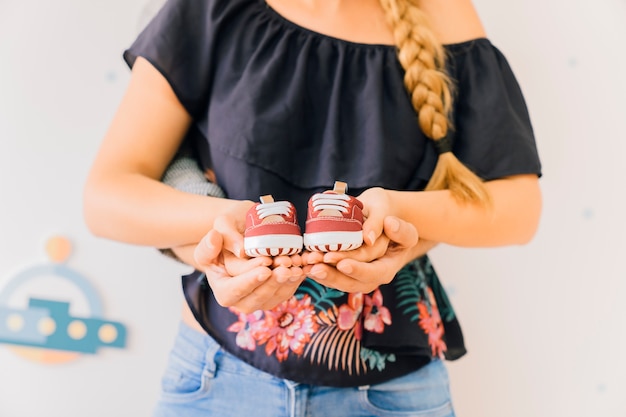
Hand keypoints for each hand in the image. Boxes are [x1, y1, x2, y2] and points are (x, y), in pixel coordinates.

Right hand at [192, 213, 304, 312]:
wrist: (246, 229)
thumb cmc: (231, 228)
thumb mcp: (222, 224)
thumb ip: (225, 236)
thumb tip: (240, 251)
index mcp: (219, 285)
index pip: (231, 291)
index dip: (248, 281)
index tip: (264, 268)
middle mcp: (237, 297)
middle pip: (254, 299)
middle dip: (271, 283)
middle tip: (284, 268)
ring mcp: (257, 299)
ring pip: (273, 297)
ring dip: (286, 281)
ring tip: (294, 264)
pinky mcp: (274, 294)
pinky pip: (286, 291)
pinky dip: (295, 279)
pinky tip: (300, 265)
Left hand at [302, 215, 419, 292]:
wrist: (378, 214)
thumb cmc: (383, 209)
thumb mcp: (384, 209)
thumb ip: (379, 222)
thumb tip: (369, 237)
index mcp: (391, 262)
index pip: (375, 271)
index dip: (358, 269)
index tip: (343, 264)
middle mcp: (376, 274)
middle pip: (355, 281)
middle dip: (333, 274)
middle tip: (316, 266)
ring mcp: (360, 275)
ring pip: (341, 281)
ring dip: (323, 275)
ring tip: (307, 265)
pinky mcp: (346, 271)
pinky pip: (333, 275)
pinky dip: (318, 271)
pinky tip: (304, 264)